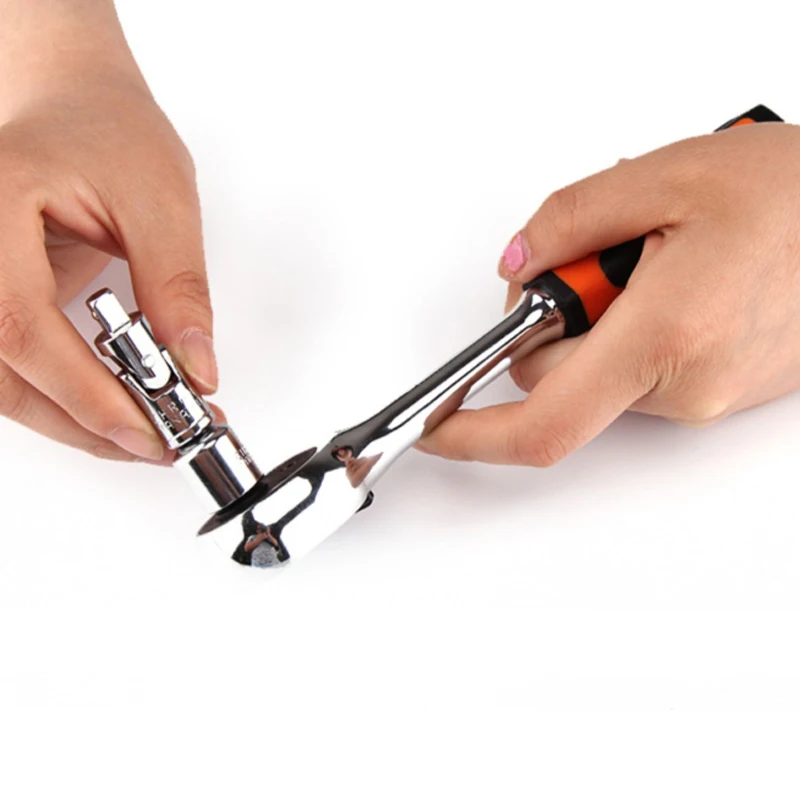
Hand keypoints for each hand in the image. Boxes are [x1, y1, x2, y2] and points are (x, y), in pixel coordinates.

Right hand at [0, 1, 215, 461]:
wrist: (74, 104)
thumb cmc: (107, 129)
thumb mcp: (161, 200)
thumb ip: (176, 287)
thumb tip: (194, 369)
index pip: (18, 323)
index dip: (81, 390)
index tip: (144, 428)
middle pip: (1, 371)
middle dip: (84, 422)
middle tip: (159, 444)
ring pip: (3, 383)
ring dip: (75, 421)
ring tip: (148, 434)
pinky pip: (15, 369)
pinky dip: (65, 398)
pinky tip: (114, 408)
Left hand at [420, 121, 799, 464]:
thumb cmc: (795, 193)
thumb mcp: (663, 175)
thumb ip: (568, 219)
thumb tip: (516, 267)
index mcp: (665, 336)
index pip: (544, 421)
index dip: (476, 433)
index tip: (437, 427)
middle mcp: (687, 386)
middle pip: (559, 382)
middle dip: (550, 325)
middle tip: (595, 259)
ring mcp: (708, 398)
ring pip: (599, 375)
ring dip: (598, 321)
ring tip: (655, 261)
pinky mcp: (721, 395)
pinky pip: (639, 374)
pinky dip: (630, 331)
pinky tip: (672, 282)